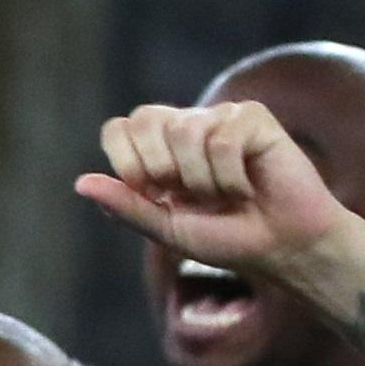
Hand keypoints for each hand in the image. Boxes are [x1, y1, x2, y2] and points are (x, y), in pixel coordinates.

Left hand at [74, 99, 362, 287]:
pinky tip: (248, 188)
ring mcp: (220, 118)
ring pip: (185, 129)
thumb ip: (127, 206)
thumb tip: (80, 183)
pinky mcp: (253, 119)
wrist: (284, 247)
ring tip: (225, 196)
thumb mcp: (168, 229)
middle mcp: (186, 126)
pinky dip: (230, 176)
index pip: (118, 128)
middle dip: (161, 168)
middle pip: (144, 119)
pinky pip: (223, 138)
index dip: (128, 162)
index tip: (153, 194)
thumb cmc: (228, 238)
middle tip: (191, 196)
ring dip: (202, 179)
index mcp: (158, 148)